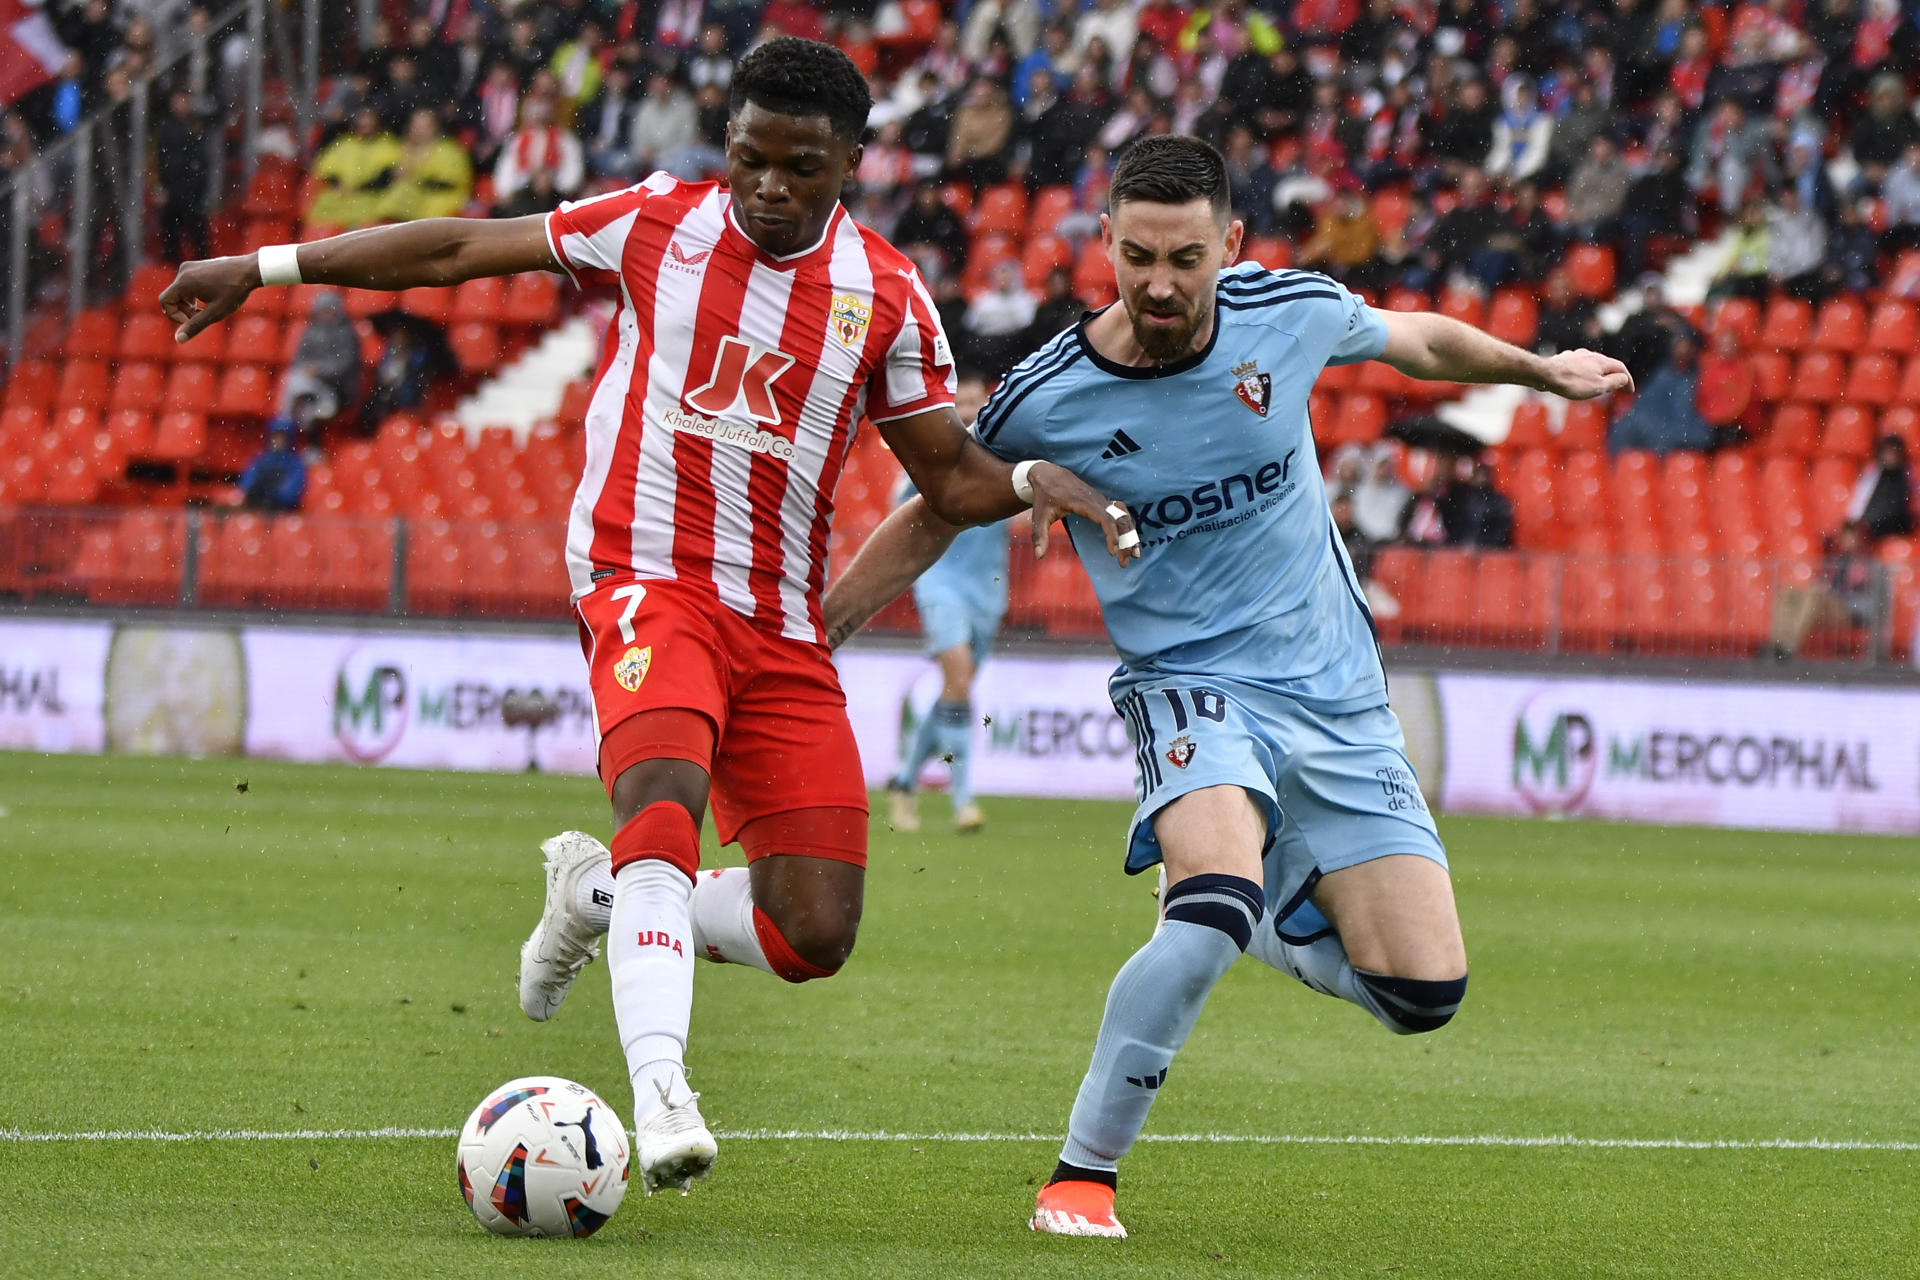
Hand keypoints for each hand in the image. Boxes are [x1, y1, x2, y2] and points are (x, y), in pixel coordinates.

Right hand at [159, 254, 261, 343]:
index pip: (165, 302)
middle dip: (185, 311)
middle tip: (204, 317)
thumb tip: (178, 339)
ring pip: (180, 291)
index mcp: (183, 282)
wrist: (250, 270)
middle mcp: (183, 271)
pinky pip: (188, 284)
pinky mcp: (197, 266)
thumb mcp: (215, 313)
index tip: (192, 321)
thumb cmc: (234, 292)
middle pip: (173, 297)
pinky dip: (194, 295)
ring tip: (209, 309)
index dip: (175, 316)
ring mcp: (190, 266)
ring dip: (190, 304)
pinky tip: (211, 299)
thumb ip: (195, 325)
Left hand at [1025, 460, 1139, 566]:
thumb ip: (1039, 536)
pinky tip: (1130, 542)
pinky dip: (1128, 527)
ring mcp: (1102, 500)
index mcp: (1083, 502)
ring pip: (1124, 516)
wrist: (1049, 475)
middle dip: (1125, 540)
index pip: (1105, 518)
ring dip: (1131, 535)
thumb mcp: (1039, 516)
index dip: (1111, 534)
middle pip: (1119, 519)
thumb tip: (1038, 557)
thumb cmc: (1045, 496)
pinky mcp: (1104, 502)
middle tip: (1124, 562)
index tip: (1113, 552)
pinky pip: (1121, 514)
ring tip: (1134, 555)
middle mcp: (1097, 500)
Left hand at [1539, 348, 1632, 399]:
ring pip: (1591, 365)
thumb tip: (1624, 378)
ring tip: (1598, 385)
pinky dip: (1583, 374)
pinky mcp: (1563, 360)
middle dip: (1613, 376)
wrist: (1545, 375)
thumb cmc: (1572, 382)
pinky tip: (1577, 379)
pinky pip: (1578, 367)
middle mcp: (1590, 355)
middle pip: (1606, 365)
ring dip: (1597, 375)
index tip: (1630, 392)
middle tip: (1617, 388)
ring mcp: (1575, 356)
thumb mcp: (1598, 386)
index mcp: (1601, 361)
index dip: (1627, 380)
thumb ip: (1614, 382)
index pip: (1620, 368)